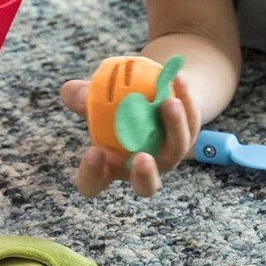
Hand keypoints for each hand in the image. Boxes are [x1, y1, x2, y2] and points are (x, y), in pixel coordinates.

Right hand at [59, 68, 199, 197]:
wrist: (150, 93)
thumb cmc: (114, 107)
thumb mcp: (95, 102)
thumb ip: (82, 98)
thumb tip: (74, 93)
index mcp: (110, 167)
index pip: (94, 184)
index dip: (91, 175)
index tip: (93, 152)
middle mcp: (141, 169)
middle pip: (146, 187)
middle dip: (145, 174)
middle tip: (141, 156)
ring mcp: (169, 156)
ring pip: (178, 147)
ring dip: (174, 125)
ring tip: (168, 101)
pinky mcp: (189, 136)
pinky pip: (191, 120)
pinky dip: (186, 99)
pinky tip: (178, 79)